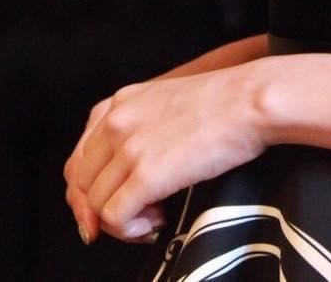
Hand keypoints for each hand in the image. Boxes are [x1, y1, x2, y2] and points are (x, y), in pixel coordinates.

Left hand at [64, 67, 266, 242]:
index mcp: (121, 103)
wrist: (251, 100)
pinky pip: (115, 217)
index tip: (102, 211)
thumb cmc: (225, 103)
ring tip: (155, 216)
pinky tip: (158, 220)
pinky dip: (132, 228)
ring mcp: (129, 147)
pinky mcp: (147, 174)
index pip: (79, 157)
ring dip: (122, 220)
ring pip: (96, 204)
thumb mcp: (168, 102)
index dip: (86, 192)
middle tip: (137, 216)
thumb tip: (126, 176)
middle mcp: (117, 122)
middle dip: (103, 210)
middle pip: (82, 184)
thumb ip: (140, 128)